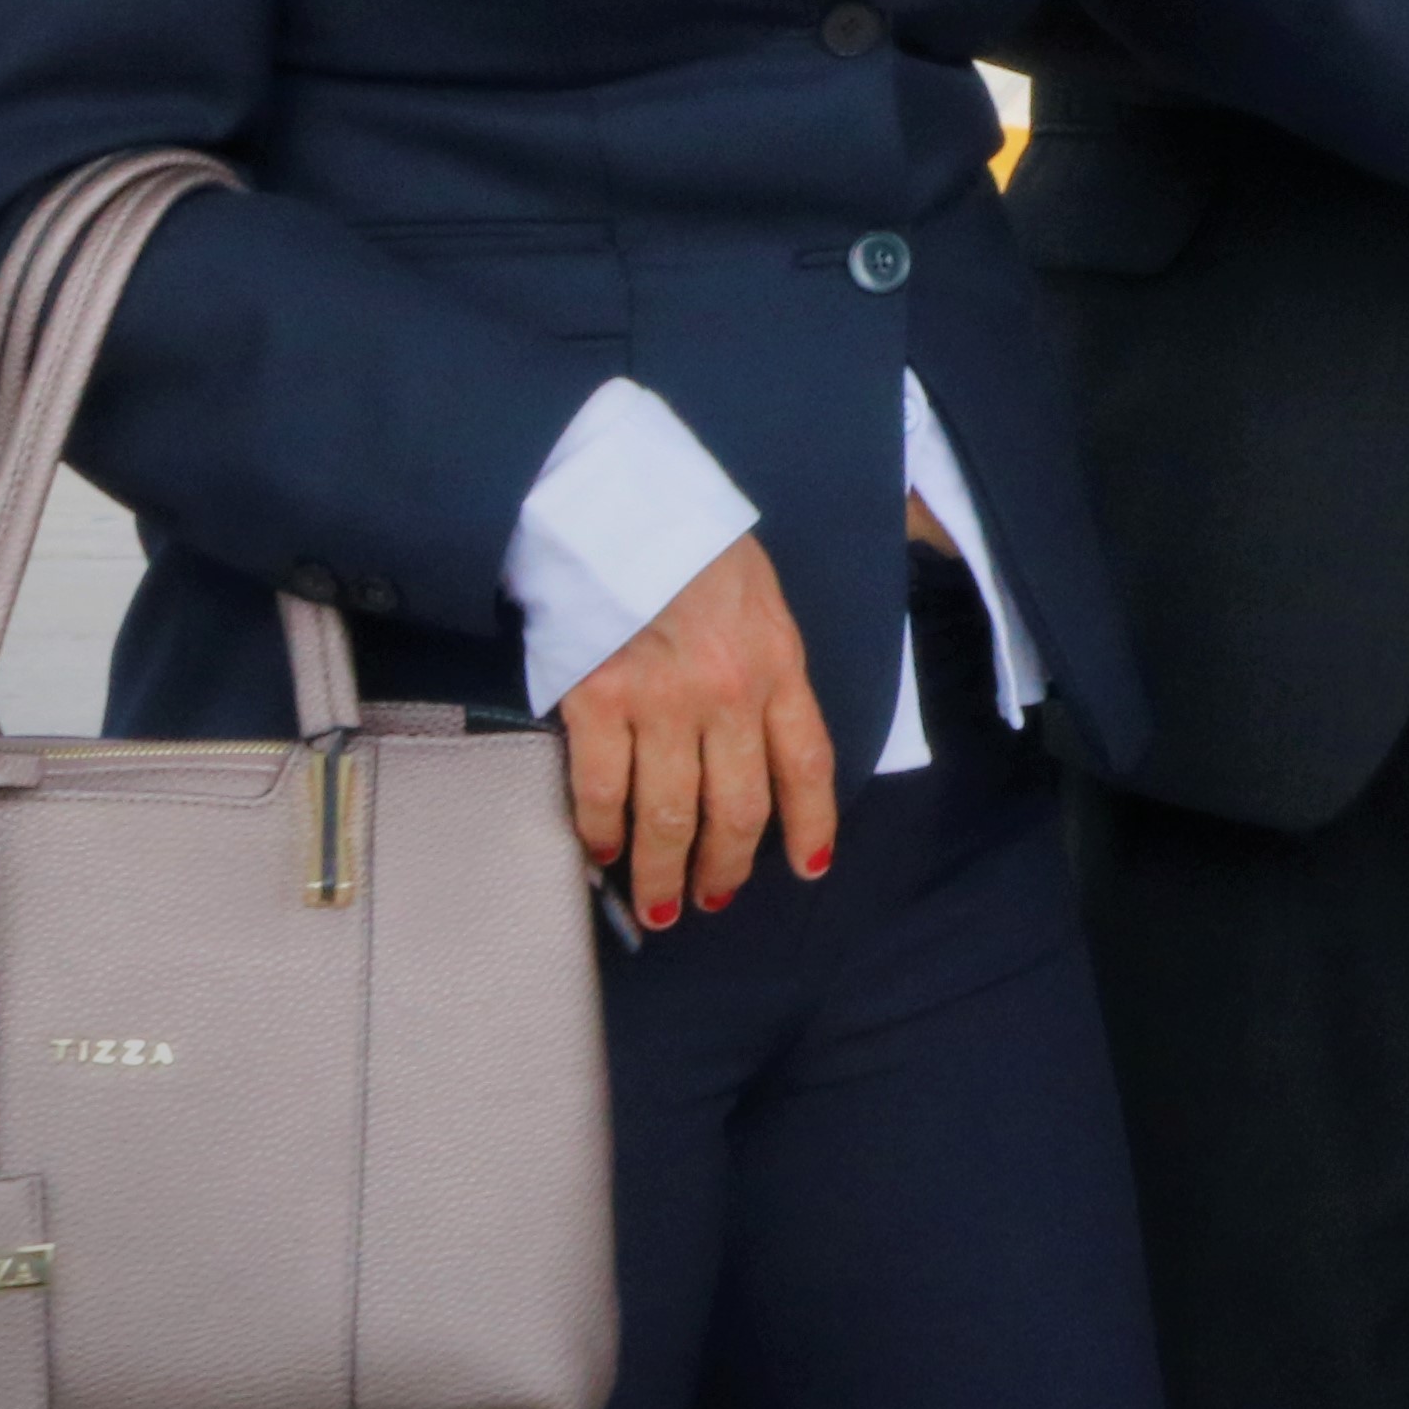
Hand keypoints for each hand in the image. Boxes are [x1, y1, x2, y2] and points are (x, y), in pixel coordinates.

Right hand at [557, 532, 837, 928]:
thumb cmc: (695, 548)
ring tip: (659, 906)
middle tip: (712, 903)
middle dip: (725, 869)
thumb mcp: (761, 602)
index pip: (807, 763)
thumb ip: (766, 668)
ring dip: (663, 873)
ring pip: (669, 817)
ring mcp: (662, 702)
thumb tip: (759, 741)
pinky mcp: (597, 702)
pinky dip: (600, 833)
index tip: (807, 867)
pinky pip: (602, 790)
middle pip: (735, 809)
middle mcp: (729, 694)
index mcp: (779, 664)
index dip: (810, 823)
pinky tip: (600, 854)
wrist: (622, 502)